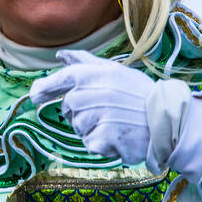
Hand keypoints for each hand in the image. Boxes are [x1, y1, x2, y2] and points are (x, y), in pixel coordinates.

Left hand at [29, 50, 153, 164]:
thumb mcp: (114, 70)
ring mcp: (94, 117)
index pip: (59, 79)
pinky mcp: (100, 138)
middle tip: (110, 110)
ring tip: (117, 122)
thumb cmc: (140, 94)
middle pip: (68, 108)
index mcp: (92, 75)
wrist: (167, 120)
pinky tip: (119, 136)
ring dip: (93, 129)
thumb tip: (60, 56)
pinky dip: (102, 144)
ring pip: (78, 127)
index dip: (44, 88)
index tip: (34, 96)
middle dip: (83, 112)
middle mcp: (89, 94)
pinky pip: (90, 144)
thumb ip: (85, 62)